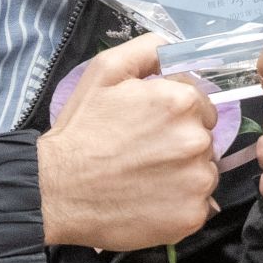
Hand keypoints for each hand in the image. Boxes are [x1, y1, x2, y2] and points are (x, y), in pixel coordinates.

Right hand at [38, 34, 220, 249]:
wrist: (57, 190)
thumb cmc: (81, 130)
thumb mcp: (106, 71)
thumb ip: (149, 49)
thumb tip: (178, 46)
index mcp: (181, 103)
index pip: (200, 104)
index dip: (174, 114)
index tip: (149, 126)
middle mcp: (197, 141)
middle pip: (204, 138)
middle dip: (180, 142)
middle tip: (144, 153)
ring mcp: (197, 182)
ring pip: (204, 172)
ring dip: (184, 173)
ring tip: (145, 177)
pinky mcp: (191, 216)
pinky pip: (198, 205)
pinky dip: (180, 203)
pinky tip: (150, 199)